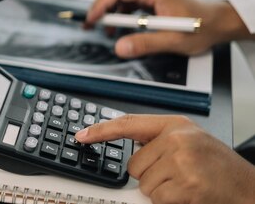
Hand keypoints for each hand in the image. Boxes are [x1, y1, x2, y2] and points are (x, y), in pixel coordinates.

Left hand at [75, 115, 254, 203]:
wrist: (248, 188)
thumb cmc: (217, 167)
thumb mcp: (189, 140)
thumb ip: (158, 141)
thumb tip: (127, 155)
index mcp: (174, 125)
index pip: (128, 123)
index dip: (101, 130)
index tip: (81, 136)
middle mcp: (177, 139)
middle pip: (134, 165)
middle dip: (150, 176)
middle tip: (177, 175)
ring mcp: (182, 161)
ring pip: (144, 184)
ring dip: (161, 191)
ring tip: (185, 184)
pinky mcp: (186, 185)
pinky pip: (156, 198)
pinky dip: (168, 202)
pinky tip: (188, 195)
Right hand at [85, 0, 249, 57]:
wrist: (220, 22)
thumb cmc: (203, 27)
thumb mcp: (174, 39)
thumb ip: (145, 44)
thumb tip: (120, 47)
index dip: (100, 5)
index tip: (91, 19)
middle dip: (100, 8)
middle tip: (90, 25)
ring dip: (110, 13)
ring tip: (106, 32)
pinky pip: (129, 2)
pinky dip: (121, 15)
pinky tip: (121, 29)